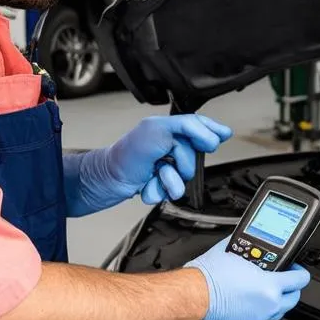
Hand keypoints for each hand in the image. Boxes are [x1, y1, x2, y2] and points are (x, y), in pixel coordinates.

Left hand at [74, 114, 232, 213]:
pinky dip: (159, 191)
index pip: (200, 127)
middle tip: (167, 161)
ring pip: (184, 179)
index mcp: (168, 128)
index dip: (210, 135)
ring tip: (155, 176)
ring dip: (169, 182)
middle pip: (194, 157)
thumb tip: (213, 135)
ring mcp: (163, 165)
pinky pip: (171, 192)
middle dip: (182, 165)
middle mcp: (167, 145)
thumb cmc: (126, 154)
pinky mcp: (157, 183)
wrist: (106, 182)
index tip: (212, 143)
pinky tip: (147, 187)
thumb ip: (188, 127)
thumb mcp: (157, 131)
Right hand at [186, 239, 310, 319]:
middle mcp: (268, 304)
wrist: (195, 295)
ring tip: (270, 290)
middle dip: (291, 288)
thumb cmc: (210, 276)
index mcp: (270, 286)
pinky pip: (263, 318)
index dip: (300, 272)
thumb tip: (250, 240)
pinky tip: (255, 300)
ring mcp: (259, 317)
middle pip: (294, 298)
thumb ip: (249, 246)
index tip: (295, 269)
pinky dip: (263, 309)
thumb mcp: (234, 251)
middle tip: (284, 279)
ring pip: (280, 311)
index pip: (300, 280)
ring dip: (279, 300)